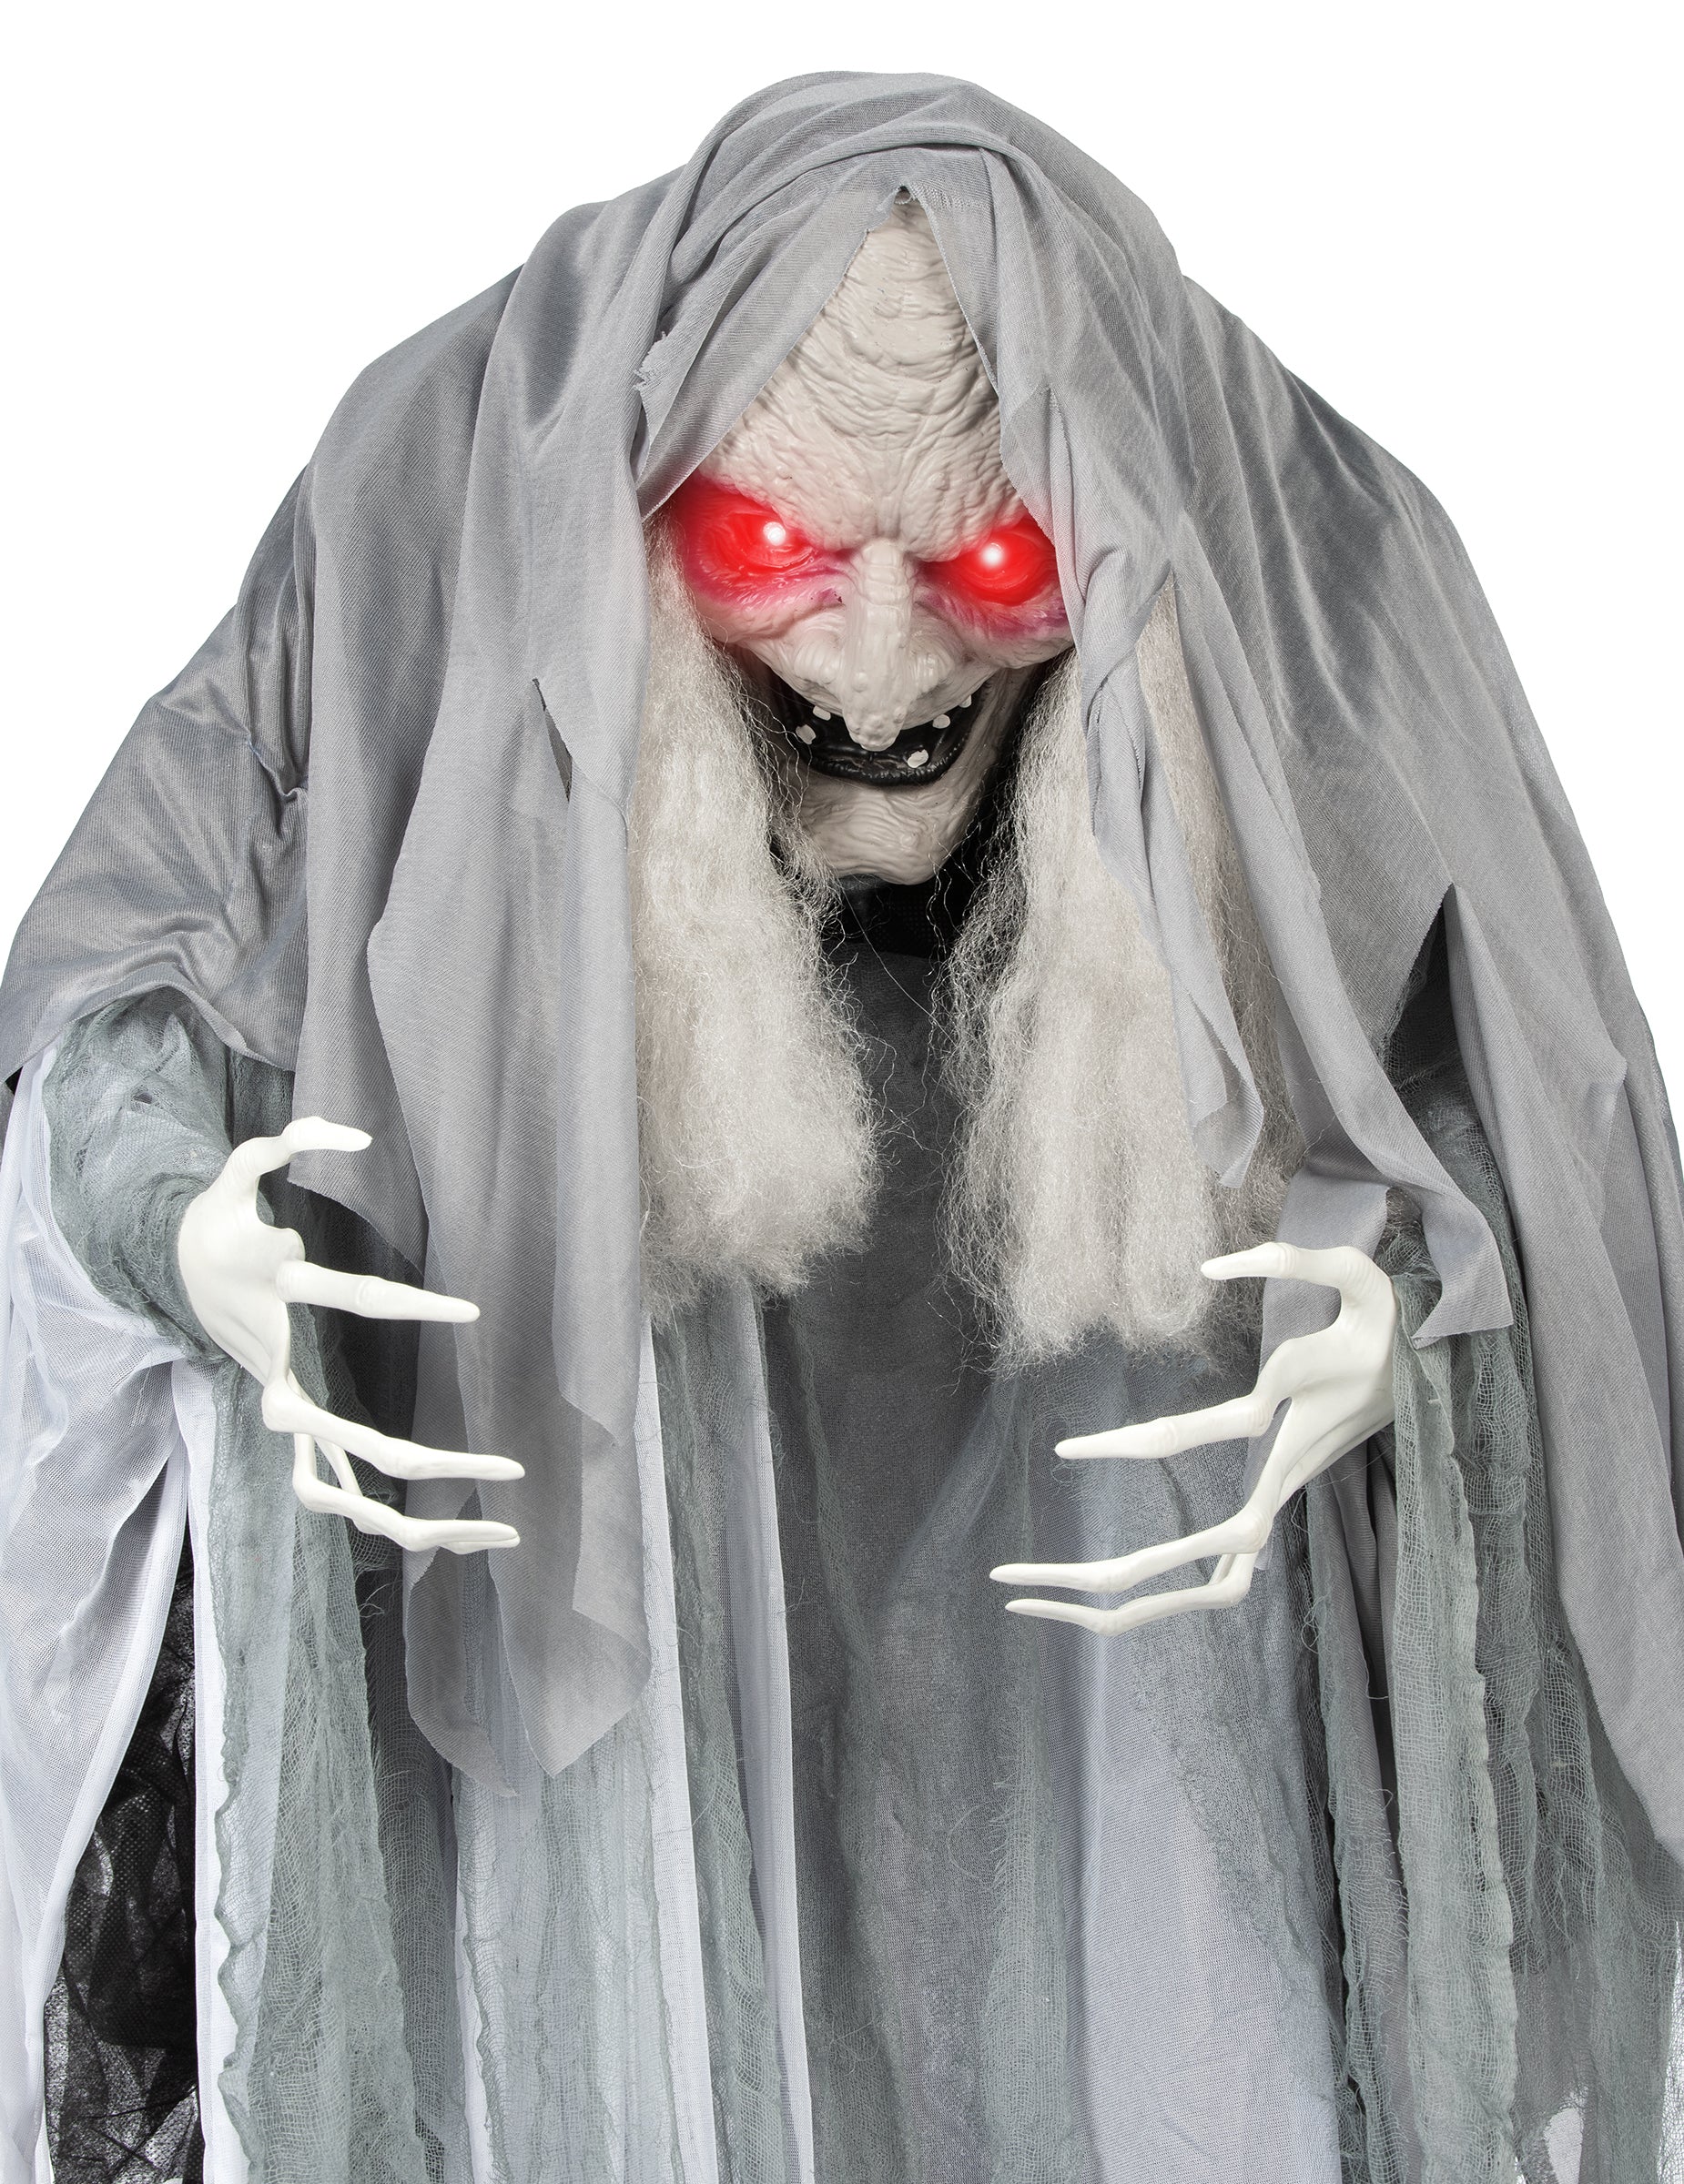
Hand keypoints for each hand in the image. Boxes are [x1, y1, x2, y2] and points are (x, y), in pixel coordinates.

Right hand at [176, 1116, 520, 1554]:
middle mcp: (277, 1373)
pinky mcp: (288, 1426)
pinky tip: (448, 1536)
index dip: (412, 1305)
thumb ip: (288, 1142)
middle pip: (358, 1439)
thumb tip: (354, 1131)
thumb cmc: (219, 1217)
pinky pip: (333, 1492)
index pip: (351, 1299)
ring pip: (346, 1497)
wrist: (170, 1271)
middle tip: (514, 1470)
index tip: (474, 1313)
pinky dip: (383, 1519)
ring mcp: (281, 1411)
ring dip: (418, 1526)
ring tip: (497, 1535)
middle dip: (436, 1462)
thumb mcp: (236, 1169)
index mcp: (274, 1300)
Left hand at [991, 1242, 1396, 1633]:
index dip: (1126, 1444)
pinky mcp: (1285, 1492)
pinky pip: (1230, 1560)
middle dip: (1121, 1574)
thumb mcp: (1356, 1271)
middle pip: (1212, 1548)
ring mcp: (1288, 1491)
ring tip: (1062, 1601)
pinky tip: (1130, 1591)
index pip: (1195, 1436)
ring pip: (1223, 1578)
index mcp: (1293, 1419)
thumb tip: (1207, 1268)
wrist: (1442, 1368)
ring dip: (1142, 1600)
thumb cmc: (1392, 1314)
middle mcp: (1289, 1470)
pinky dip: (1180, 1583)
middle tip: (1032, 1581)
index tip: (1062, 1449)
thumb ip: (1287, 1263)